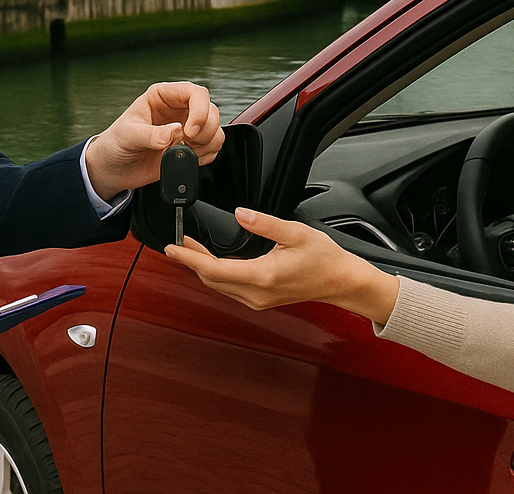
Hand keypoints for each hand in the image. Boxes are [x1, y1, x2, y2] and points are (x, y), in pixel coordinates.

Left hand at [84, 82, 222, 201]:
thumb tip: (171, 134)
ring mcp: (187, 129)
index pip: (195, 93)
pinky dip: (203, 157)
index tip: (190, 130)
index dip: (200, 110)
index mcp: (162, 97)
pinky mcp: (191, 148)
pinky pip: (212, 149)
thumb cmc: (116, 144)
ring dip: (205, 144)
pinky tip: (183, 159)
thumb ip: (149, 134)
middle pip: (211, 111)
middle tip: (186, 143)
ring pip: (215, 131)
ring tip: (181, 151)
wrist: (114, 169)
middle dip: (204, 130)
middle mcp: (178, 110)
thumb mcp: (127, 135)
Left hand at [164, 207, 400, 325]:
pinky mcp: (261, 299)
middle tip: (177, 242)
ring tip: (189, 248)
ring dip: (202, 268)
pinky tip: (212, 261)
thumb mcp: (295, 232)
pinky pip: (230, 288)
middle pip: (211, 279)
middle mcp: (256, 293)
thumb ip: (264, 223)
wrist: (342, 281)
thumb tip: (240, 213)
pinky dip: (216, 274)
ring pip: (219, 286)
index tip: (172, 248)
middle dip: (192, 261)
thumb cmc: (324, 258)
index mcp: (262, 276)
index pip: (214, 269)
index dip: (189, 258)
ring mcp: (258, 300)